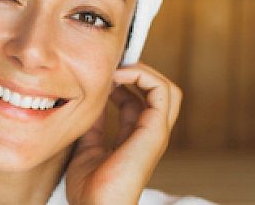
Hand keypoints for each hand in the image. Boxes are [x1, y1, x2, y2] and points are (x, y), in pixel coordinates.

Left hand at [64, 64, 181, 204]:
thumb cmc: (89, 188)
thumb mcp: (87, 146)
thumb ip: (94, 125)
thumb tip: (93, 101)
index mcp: (136, 138)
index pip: (138, 100)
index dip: (123, 82)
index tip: (102, 75)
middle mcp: (150, 133)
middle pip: (158, 92)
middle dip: (138, 72)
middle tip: (112, 66)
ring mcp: (156, 132)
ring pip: (167, 88)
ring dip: (142, 71)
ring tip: (117, 69)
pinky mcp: (155, 130)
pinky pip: (161, 91)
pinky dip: (142, 75)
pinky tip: (117, 77)